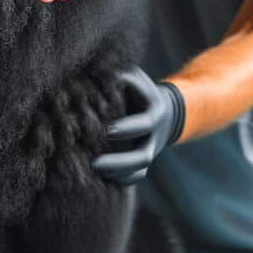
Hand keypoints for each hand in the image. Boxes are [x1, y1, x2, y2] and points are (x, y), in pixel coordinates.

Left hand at [92, 67, 185, 185]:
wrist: (160, 108)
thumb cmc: (135, 86)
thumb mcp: (132, 75)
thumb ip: (118, 75)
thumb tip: (93, 73)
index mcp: (154, 111)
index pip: (146, 123)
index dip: (128, 128)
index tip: (108, 130)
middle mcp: (153, 135)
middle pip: (143, 156)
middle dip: (121, 161)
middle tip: (95, 163)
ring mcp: (149, 149)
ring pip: (138, 170)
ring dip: (117, 173)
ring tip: (92, 170)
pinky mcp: (142, 160)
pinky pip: (136, 176)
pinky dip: (121, 180)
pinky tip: (100, 178)